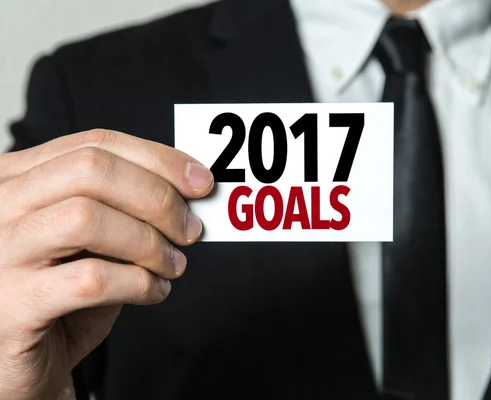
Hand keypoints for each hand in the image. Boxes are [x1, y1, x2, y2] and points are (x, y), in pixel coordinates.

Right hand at [0, 129, 213, 398]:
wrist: (20, 362)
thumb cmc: (58, 293)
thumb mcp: (90, 238)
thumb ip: (124, 207)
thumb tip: (188, 189)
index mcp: (18, 178)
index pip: (96, 144)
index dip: (158, 159)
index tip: (200, 181)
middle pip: (91, 170)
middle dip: (157, 198)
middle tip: (190, 228)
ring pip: (87, 218)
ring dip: (150, 242)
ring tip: (173, 264)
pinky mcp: (13, 304)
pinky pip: (91, 280)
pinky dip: (138, 283)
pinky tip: (154, 291)